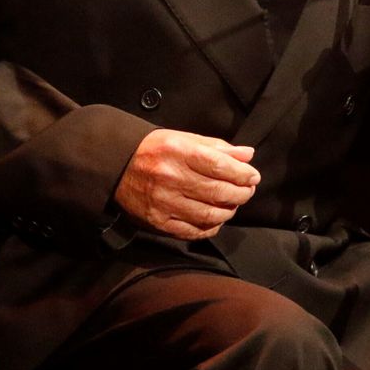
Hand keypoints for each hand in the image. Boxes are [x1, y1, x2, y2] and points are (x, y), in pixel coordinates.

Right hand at [113, 129, 259, 239]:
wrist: (116, 166)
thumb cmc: (154, 149)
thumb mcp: (184, 138)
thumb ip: (217, 147)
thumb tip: (247, 155)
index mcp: (179, 152)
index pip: (221, 166)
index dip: (243, 173)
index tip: (253, 176)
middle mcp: (171, 177)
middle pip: (219, 192)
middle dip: (241, 193)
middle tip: (248, 190)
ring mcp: (164, 202)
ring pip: (210, 214)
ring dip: (229, 211)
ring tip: (233, 203)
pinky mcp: (158, 221)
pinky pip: (193, 231)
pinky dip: (211, 227)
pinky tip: (216, 219)